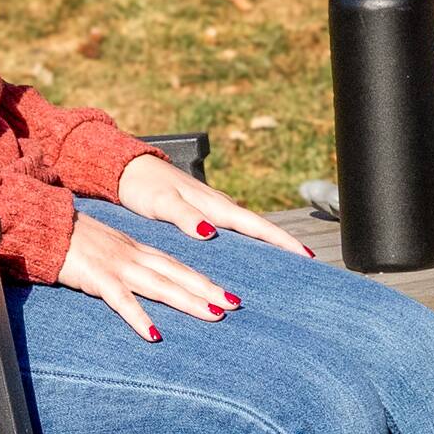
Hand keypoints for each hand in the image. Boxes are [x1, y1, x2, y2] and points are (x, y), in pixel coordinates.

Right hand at [54, 212, 244, 341]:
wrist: (43, 224)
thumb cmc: (71, 240)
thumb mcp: (106, 248)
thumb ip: (125, 262)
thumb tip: (141, 278)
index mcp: (136, 250)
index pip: (177, 266)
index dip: (203, 279)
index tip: (227, 293)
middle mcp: (134, 256)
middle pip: (178, 274)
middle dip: (208, 290)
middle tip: (236, 304)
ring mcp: (117, 266)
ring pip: (160, 285)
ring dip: (189, 301)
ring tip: (214, 315)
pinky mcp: (97, 278)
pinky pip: (122, 301)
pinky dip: (139, 318)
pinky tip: (154, 335)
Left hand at [115, 150, 318, 259]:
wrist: (127, 169)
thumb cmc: (143, 186)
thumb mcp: (161, 202)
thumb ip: (185, 216)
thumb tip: (211, 231)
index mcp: (214, 206)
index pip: (256, 225)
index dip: (281, 240)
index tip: (305, 255)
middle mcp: (219, 207)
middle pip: (259, 228)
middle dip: (283, 244)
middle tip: (306, 264)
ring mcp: (212, 209)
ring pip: (247, 229)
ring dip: (266, 244)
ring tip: (284, 264)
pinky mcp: (202, 212)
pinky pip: (232, 229)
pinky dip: (246, 240)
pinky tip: (246, 252)